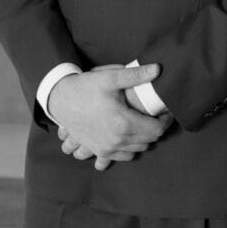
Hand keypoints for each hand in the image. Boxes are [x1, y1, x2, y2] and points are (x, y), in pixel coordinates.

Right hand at [49, 63, 172, 170]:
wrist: (60, 100)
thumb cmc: (85, 87)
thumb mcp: (110, 77)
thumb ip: (135, 75)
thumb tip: (158, 69)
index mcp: (123, 123)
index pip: (156, 129)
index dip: (165, 121)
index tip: (166, 111)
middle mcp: (117, 140)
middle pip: (148, 141)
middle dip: (155, 128)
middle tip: (156, 114)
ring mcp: (106, 148)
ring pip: (137, 150)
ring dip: (143, 139)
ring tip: (143, 123)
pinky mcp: (98, 151)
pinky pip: (121, 157)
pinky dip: (128, 149)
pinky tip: (128, 137)